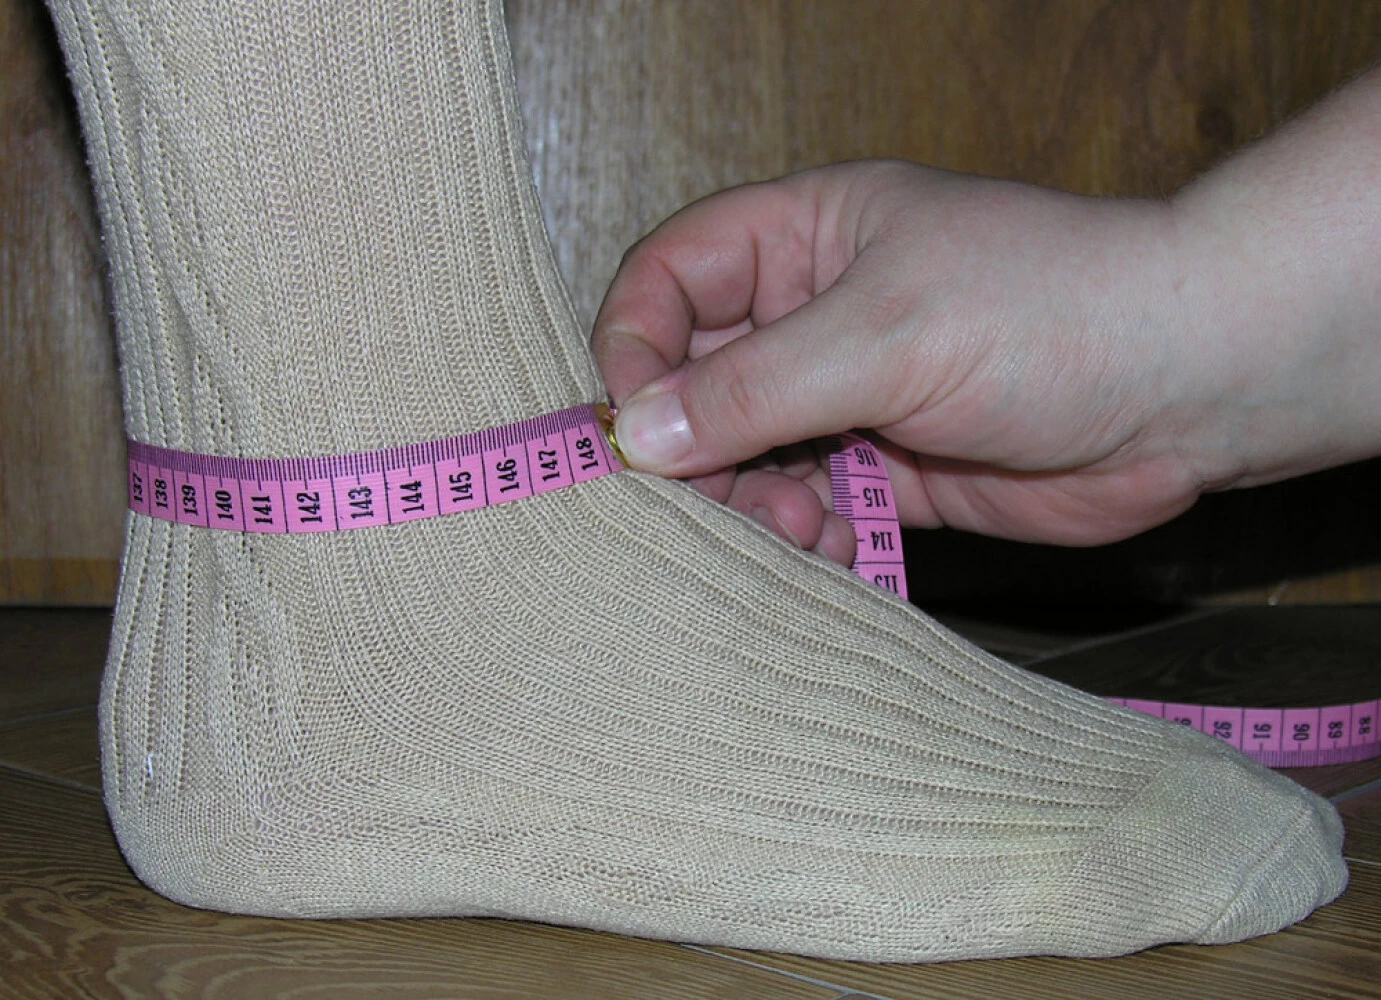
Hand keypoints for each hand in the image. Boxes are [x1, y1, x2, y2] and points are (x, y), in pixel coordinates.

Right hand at [593, 161, 1211, 558]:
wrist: (1190, 387)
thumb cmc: (1051, 311)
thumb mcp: (886, 333)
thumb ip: (754, 387)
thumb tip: (637, 434)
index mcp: (804, 238)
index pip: (670, 278)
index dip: (632, 344)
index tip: (632, 424)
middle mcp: (815, 315)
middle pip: (695, 381)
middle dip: (690, 446)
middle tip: (708, 500)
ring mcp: (851, 397)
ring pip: (743, 456)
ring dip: (744, 501)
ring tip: (787, 524)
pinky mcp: (889, 470)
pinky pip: (805, 508)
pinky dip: (799, 537)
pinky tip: (828, 545)